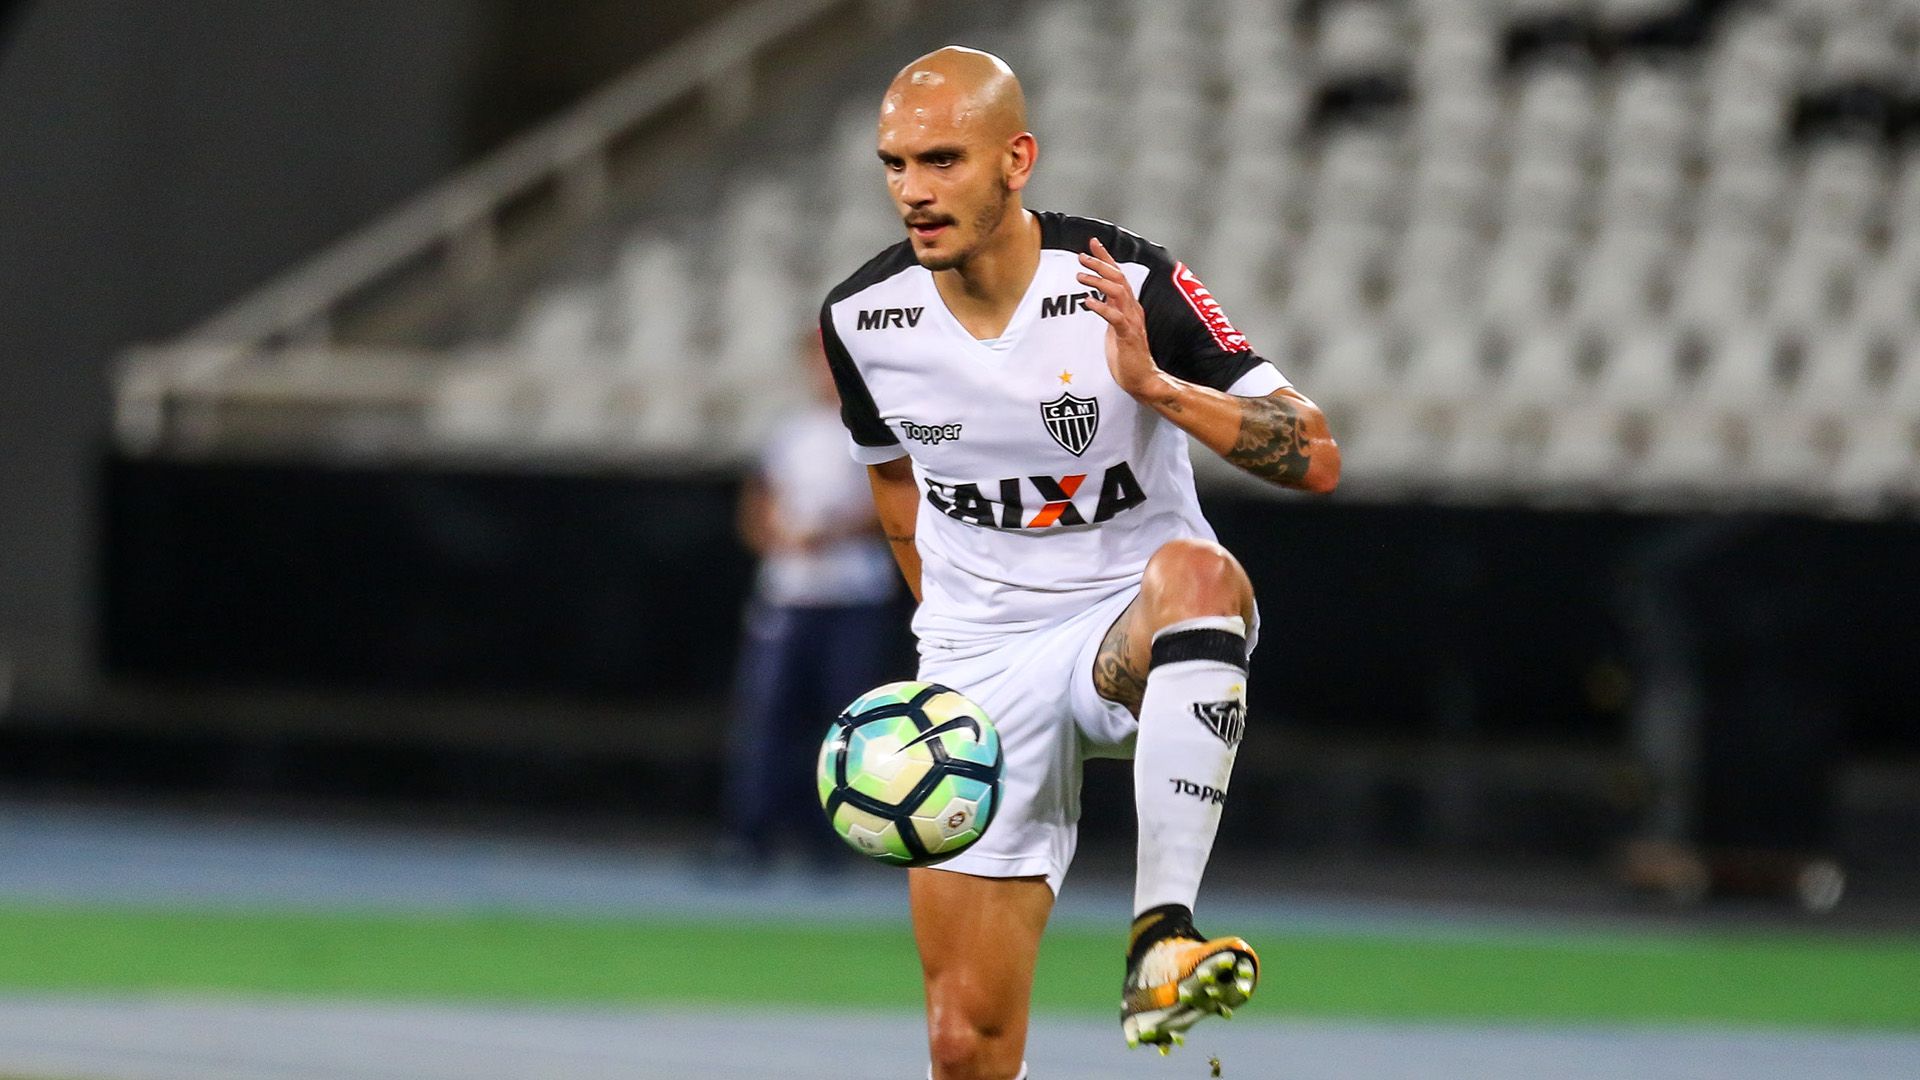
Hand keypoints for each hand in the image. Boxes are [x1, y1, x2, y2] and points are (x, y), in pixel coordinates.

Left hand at [1078, 237, 1161, 399]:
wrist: (1143, 379)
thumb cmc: (1128, 355)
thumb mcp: (1116, 327)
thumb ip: (1111, 309)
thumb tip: (1097, 295)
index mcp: (1130, 306)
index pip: (1118, 275)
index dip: (1106, 257)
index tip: (1092, 243)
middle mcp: (1133, 309)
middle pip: (1118, 277)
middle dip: (1100, 263)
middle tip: (1080, 257)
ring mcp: (1132, 321)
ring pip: (1118, 292)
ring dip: (1098, 281)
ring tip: (1080, 276)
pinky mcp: (1128, 336)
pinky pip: (1115, 317)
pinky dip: (1101, 307)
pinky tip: (1088, 302)